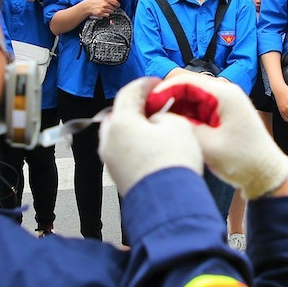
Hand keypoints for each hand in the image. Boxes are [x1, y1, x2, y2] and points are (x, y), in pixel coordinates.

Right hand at [85, 0, 120, 17]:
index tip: (117, 5)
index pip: (116, 3)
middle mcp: (105, 4)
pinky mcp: (101, 13)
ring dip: (109, 11)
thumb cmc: (96, 0)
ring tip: (105, 8)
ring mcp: (103, 9)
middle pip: (114, 8)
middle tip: (109, 6)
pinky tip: (103, 11)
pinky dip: (106, 14)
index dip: (117, 4)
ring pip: (111, 12)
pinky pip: (108, 15)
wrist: (88, 5)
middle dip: (113, 7)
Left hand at [99, 78, 203, 195]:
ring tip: (158, 128)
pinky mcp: (118, 177)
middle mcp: (109, 140)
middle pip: (121, 115)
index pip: (129, 93)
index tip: (156, 83)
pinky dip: (137, 146)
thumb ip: (165, 115)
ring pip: (121, 135)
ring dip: (137, 128)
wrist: (170, 203)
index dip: (145, 84)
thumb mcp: (178, 125)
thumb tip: (158, 120)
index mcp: (120, 122)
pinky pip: (125, 153)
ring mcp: (111, 161)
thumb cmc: (173, 163)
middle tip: (156, 105)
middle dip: (138, 108)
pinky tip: (155, 148)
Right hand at [147, 77, 287, 199]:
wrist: (265, 172)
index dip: (162, 91)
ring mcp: (224, 100)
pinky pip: (197, 104)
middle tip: (149, 113)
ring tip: (159, 121)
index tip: (146, 105)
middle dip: (165, 97)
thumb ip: (181, 126)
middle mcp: (225, 91)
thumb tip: (159, 116)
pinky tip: (174, 126)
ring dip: (173, 105)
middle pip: (185, 83)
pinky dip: (184, 112)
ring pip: (189, 94)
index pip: (184, 81)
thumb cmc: (243, 160)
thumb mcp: (207, 145)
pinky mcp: (222, 110)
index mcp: (224, 94)